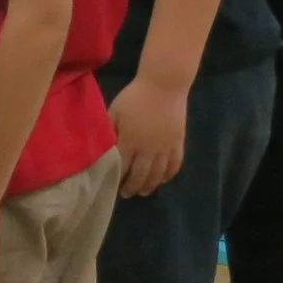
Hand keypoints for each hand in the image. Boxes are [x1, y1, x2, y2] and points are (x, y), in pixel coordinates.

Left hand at [109, 77, 187, 196]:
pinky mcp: (178, 144)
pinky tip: (163, 180)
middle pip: (140, 175)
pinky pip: (174, 165)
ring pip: (158, 174)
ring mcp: (165, 148)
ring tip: (143, 192)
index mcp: (130, 141)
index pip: (121, 166)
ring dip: (150, 185)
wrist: (164, 86)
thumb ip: (109, 130)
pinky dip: (169, 175)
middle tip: (126, 195)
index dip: (116, 177)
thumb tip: (103, 147)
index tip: (110, 185)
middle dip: (132, 187)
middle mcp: (148, 150)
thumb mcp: (114, 111)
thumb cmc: (134, 97)